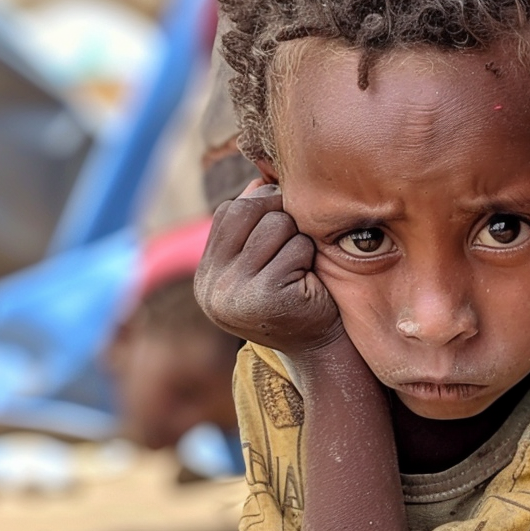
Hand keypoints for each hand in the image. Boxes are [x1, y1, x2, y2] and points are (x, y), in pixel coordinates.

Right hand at [194, 182, 343, 356]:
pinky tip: (309, 283)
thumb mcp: (268, 262)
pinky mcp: (264, 297)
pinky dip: (309, 258)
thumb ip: (256, 225)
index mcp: (207, 276)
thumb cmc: (299, 297)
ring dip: (299, 241)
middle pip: (248, 210)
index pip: (229, 211)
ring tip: (300, 269)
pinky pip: (295, 248)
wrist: (321, 350)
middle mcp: (212, 286)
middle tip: (297, 246)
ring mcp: (234, 293)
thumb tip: (258, 180)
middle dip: (281, 217)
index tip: (285, 228)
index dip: (263, 207)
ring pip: (276, 226)